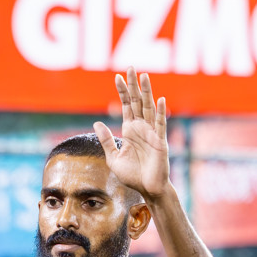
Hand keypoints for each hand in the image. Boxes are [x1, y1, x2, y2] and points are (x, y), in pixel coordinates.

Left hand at [92, 66, 170, 198]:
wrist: (147, 189)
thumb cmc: (132, 175)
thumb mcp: (113, 158)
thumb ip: (106, 140)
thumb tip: (96, 122)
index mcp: (130, 130)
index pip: (126, 106)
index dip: (122, 91)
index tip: (116, 76)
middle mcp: (141, 128)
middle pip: (137, 102)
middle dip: (133, 85)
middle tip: (130, 67)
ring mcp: (152, 133)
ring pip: (148, 108)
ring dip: (146, 92)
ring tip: (143, 76)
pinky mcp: (160, 142)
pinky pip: (160, 124)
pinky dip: (159, 112)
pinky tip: (159, 100)